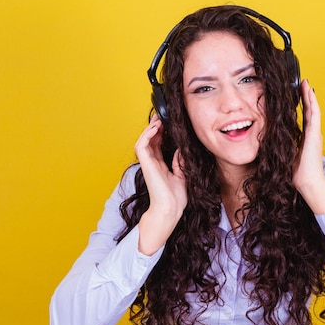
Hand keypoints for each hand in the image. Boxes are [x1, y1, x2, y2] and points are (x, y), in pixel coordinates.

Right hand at [135, 114, 187, 254]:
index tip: (168, 123)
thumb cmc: (176, 198)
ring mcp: (148, 163)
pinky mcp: (146, 164)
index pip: (158, 145)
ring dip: (150, 129)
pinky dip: (147, 135)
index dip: (161, 133)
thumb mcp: (182, 175)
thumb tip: (180, 150)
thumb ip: (180, 162)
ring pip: (144, 140)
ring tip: (158, 119)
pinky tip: (155, 128)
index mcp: (160, 165)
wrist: (171, 209)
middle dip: (155, 127)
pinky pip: (141, 146)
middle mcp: (153, 163)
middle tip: (161, 116)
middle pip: (150, 140)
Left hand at [293, 79, 324, 214]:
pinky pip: (314, 114)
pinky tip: (309, 92)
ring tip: (306, 84)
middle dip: (306, 97)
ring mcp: (315, 133)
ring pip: (313, 109)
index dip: (303, 106)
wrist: (308, 182)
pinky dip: (312, 102)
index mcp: (307, 139)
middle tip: (303, 84)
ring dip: (309, 96)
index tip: (299, 96)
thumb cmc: (298, 173)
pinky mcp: (315, 134)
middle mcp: (312, 134)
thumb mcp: (288, 156)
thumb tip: (273, 144)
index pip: (305, 118)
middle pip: (310, 111)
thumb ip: (285, 148)